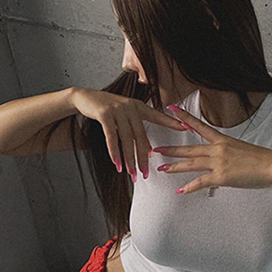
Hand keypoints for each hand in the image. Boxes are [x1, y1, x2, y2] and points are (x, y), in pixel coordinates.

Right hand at [71, 88, 186, 180]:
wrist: (85, 97)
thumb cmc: (107, 109)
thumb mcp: (124, 117)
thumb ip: (136, 131)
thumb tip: (149, 151)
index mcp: (138, 107)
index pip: (157, 116)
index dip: (171, 122)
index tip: (186, 128)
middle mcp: (130, 107)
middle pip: (140, 136)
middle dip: (143, 157)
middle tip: (146, 173)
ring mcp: (117, 110)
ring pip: (127, 139)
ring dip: (129, 159)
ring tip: (132, 174)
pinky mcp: (104, 114)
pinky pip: (111, 137)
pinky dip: (114, 152)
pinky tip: (117, 164)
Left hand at [153, 105, 271, 193]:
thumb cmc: (262, 159)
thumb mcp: (242, 150)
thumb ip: (229, 153)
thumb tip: (225, 160)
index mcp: (223, 140)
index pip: (200, 126)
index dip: (185, 118)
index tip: (173, 110)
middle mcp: (218, 150)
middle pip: (189, 149)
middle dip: (172, 150)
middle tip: (157, 149)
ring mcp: (218, 163)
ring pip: (191, 164)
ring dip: (174, 166)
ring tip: (162, 168)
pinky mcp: (221, 177)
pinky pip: (200, 182)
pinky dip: (189, 187)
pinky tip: (181, 190)